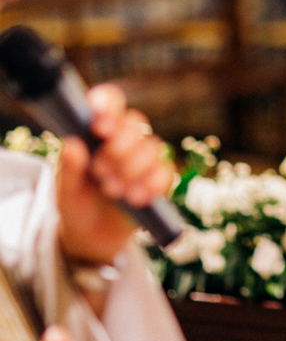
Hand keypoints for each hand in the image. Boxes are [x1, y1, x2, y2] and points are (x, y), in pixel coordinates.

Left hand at [57, 84, 171, 266]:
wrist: (92, 238)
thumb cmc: (76, 206)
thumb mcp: (65, 190)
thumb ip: (69, 169)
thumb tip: (72, 143)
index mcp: (98, 133)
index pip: (110, 103)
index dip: (109, 104)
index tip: (100, 125)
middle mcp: (124, 140)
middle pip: (136, 123)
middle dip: (120, 147)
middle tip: (101, 170)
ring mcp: (144, 159)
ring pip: (153, 147)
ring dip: (132, 170)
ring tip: (112, 190)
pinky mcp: (159, 180)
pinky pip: (165, 173)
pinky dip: (150, 185)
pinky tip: (134, 198)